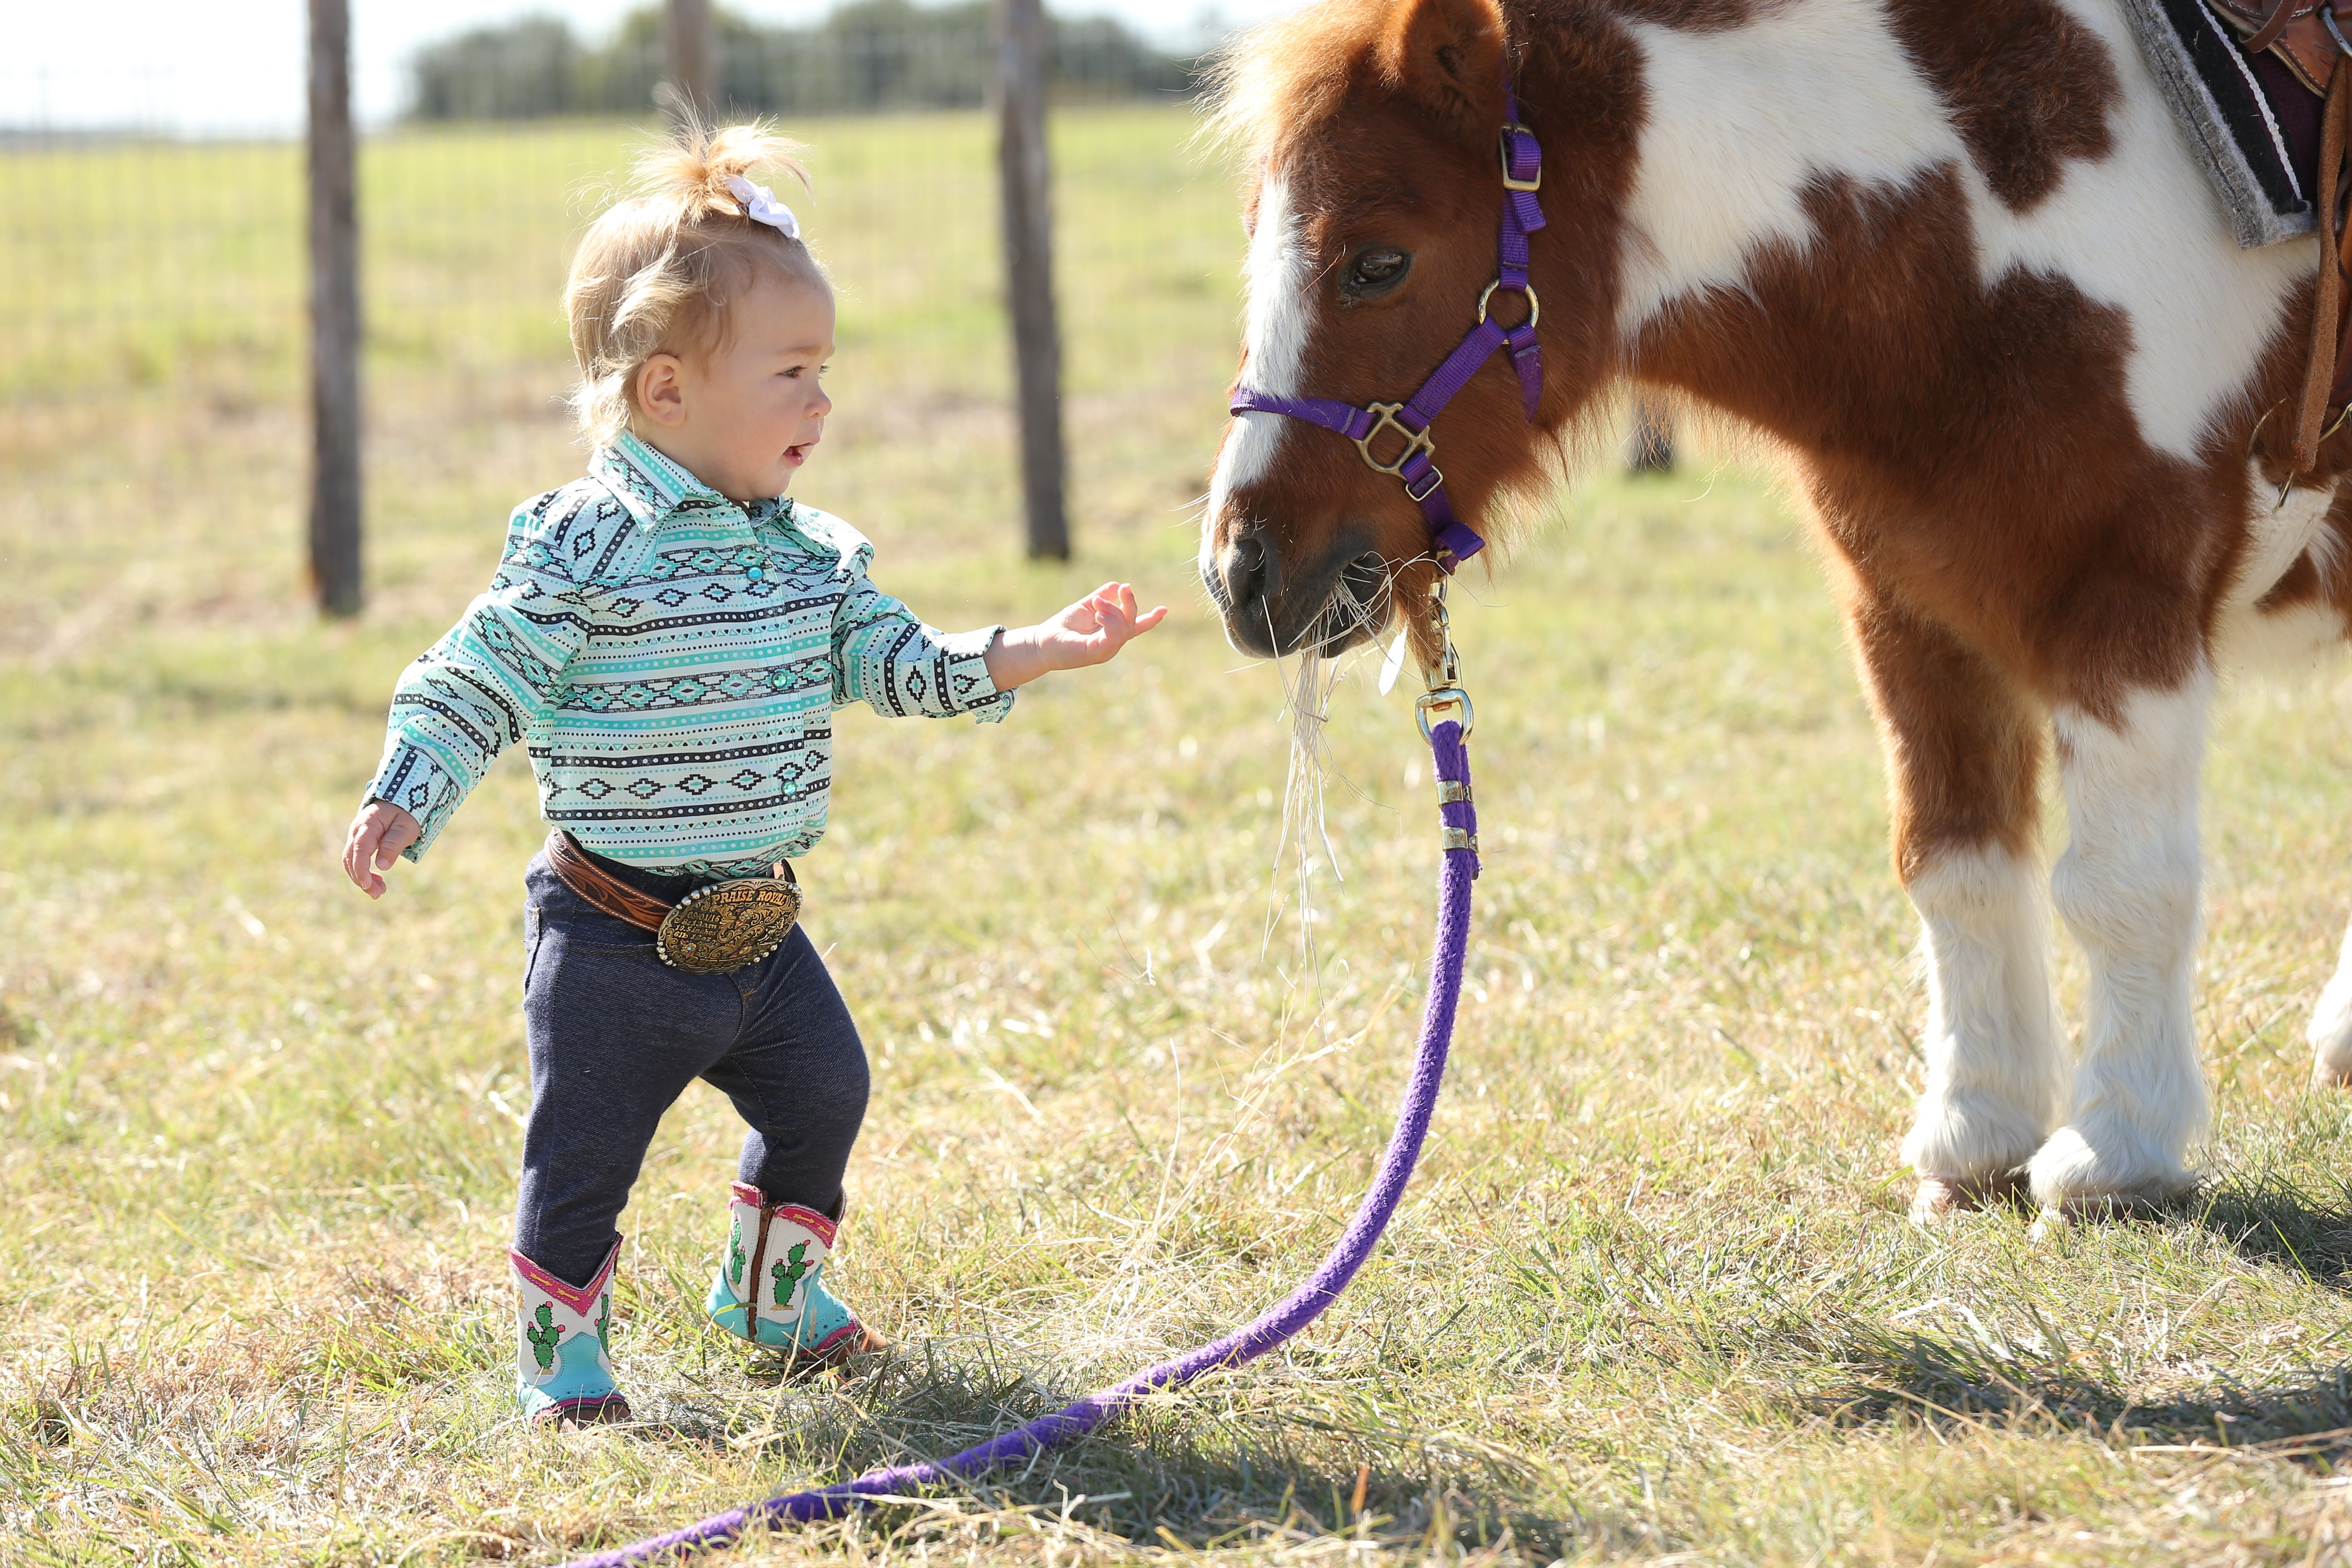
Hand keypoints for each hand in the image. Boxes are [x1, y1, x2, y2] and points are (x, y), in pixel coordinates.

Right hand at [343, 800, 421, 898]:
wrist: (401, 800)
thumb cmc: (407, 812)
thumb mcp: (406, 827)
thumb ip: (393, 844)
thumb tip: (382, 866)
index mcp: (368, 824)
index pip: (359, 850)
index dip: (361, 869)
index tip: (367, 885)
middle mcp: (357, 830)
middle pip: (351, 858)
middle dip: (361, 879)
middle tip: (378, 894)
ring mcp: (356, 836)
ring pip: (351, 861)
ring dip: (362, 878)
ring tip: (379, 891)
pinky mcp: (360, 841)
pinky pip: (357, 859)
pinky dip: (364, 872)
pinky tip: (376, 881)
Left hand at [985, 582, 1168, 690]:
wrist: (1043, 642)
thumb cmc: (1063, 626)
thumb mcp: (1085, 606)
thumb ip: (1102, 596)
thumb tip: (1117, 585)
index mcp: (1112, 632)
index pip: (1136, 626)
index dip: (1151, 619)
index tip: (1164, 609)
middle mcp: (1112, 642)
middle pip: (1133, 622)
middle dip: (1130, 603)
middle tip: (1123, 588)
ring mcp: (1107, 650)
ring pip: (1125, 628)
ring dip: (1114, 610)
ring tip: (1097, 604)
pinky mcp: (1097, 653)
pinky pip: (1114, 636)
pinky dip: (1110, 621)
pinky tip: (1099, 613)